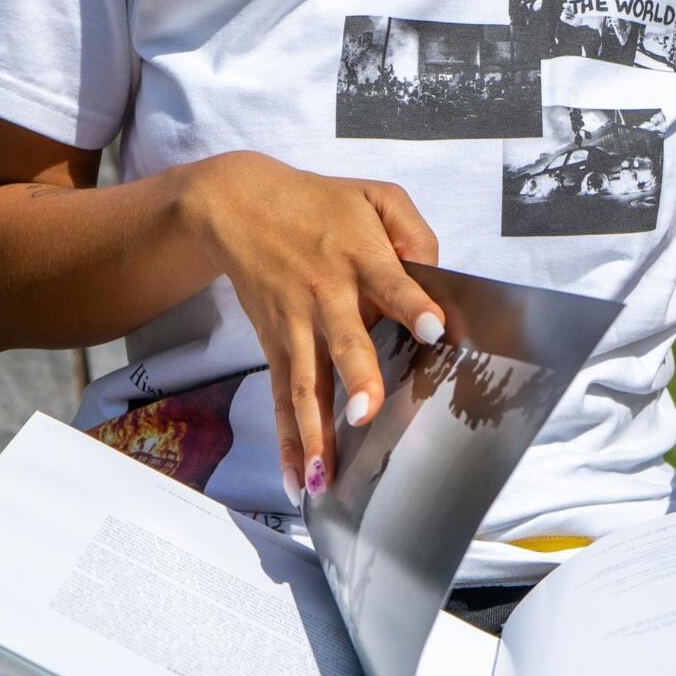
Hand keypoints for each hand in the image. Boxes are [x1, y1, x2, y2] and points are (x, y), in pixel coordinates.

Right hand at [178, 150, 445, 506]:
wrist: (238, 204)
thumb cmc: (317, 203)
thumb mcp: (374, 196)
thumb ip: (414, 232)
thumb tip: (436, 276)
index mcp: (359, 255)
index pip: (391, 281)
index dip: (414, 305)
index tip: (436, 329)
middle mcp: (326, 294)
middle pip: (344, 340)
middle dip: (357, 378)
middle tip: (368, 413)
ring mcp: (295, 326)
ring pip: (306, 385)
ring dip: (315, 432)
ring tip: (325, 476)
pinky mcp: (275, 346)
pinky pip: (282, 400)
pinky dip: (288, 442)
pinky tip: (298, 480)